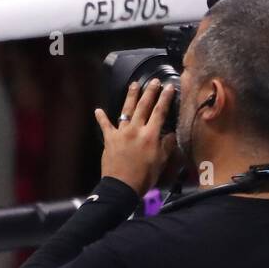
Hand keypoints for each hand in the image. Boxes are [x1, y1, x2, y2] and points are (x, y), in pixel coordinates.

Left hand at [94, 79, 176, 194]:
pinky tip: (98, 110)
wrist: (122, 186)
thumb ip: (166, 145)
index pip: (160, 112)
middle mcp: (135, 130)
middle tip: (154, 81)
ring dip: (130, 97)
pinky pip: (105, 126)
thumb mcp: (161, 161)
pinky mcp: (109, 139)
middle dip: (150, 92)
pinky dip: (101, 118)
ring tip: (134, 85)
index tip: (169, 87)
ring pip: (126, 111)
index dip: (165, 98)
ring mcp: (121, 133)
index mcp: (150, 135)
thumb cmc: (144, 176)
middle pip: (143, 107)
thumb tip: (171, 133)